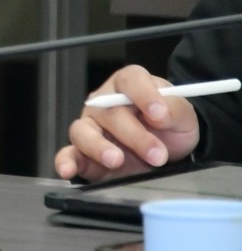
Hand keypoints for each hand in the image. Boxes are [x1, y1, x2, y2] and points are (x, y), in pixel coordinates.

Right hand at [54, 65, 201, 181]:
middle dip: (134, 135)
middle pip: (109, 112)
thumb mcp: (183, 115)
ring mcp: (90, 127)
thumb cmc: (169, 126)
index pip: (130, 80)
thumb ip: (176, 109)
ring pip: (83, 131)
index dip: (144, 94)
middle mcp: (104, 103)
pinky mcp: (84, 153)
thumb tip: (162, 112)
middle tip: (157, 154)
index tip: (159, 114)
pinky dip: (66, 162)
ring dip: (98, 146)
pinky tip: (67, 170)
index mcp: (129, 86)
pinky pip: (69, 154)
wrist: (168, 151)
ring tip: (116, 160)